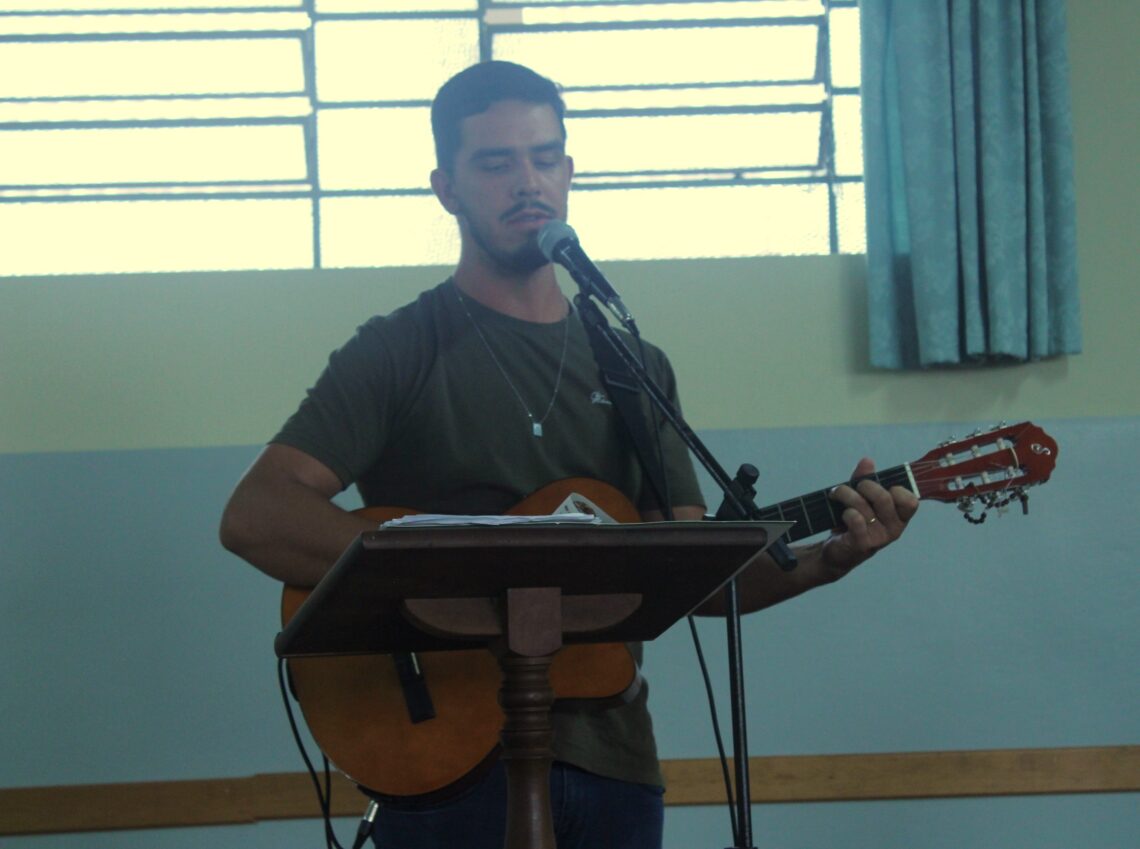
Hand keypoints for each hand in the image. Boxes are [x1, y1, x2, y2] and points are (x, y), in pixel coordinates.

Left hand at [821, 457, 918, 575]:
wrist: (837, 550)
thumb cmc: (854, 522)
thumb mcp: (861, 498)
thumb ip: (865, 479)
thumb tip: (867, 461)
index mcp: (899, 517)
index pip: (911, 501)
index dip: (897, 489)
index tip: (882, 485)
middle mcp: (894, 529)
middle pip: (884, 498)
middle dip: (866, 485)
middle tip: (855, 486)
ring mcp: (879, 538)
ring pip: (864, 506)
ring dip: (846, 494)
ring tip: (836, 493)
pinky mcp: (862, 545)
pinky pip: (856, 520)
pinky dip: (846, 512)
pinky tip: (842, 514)